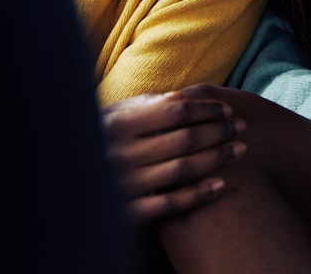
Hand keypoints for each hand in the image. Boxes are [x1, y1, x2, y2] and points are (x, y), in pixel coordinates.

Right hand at [102, 85, 246, 223]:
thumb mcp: (116, 115)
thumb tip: (184, 98)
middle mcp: (121, 154)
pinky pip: (170, 206)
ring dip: (217, 159)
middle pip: (184, 140)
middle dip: (218, 131)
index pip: (175, 111)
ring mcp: (125, 184)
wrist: (70, 176)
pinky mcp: (128, 212)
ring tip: (240, 149)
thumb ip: (147, 105)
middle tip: (241, 128)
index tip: (227, 109)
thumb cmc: (103, 137)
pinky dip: (199, 195)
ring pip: (182, 170)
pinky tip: (222, 185)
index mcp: (120, 124)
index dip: (206, 109)